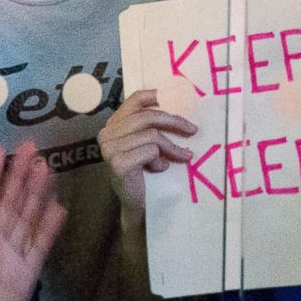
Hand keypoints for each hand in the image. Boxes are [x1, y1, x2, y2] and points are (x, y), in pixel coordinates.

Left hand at [0, 142, 65, 300]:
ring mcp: (13, 255)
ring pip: (27, 218)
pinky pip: (39, 247)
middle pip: (10, 202)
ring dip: (36, 194)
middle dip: (20, 176)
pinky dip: (49, 228)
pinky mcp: (28, 273)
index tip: (1, 152)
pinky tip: (58, 208)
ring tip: (46, 169)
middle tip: (32, 149)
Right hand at [97, 90, 196, 216]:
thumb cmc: (144, 173)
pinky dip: (160, 160)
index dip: (155, 95)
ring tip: (180, 157)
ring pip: (152, 135)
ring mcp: (110, 148)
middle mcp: (107, 134)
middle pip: (147, 116)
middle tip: (193, 130)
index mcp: (113, 125)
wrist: (137, 205)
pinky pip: (150, 150)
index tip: (175, 97)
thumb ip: (151, 127)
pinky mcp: (118, 162)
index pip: (134, 101)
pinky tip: (159, 169)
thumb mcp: (146, 144)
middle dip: (174, 122)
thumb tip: (179, 106)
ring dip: (171, 147)